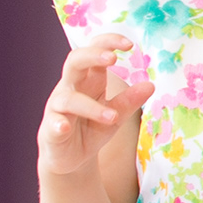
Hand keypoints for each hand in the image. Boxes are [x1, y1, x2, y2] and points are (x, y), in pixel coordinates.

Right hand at [37, 36, 140, 176]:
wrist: (70, 158)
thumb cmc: (91, 129)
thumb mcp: (115, 115)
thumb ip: (129, 101)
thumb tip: (151, 85)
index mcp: (89, 80)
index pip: (95, 51)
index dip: (108, 43)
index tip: (130, 44)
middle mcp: (71, 88)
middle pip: (75, 61)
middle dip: (92, 56)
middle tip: (112, 59)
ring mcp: (58, 108)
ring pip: (69, 98)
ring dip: (91, 107)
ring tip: (112, 116)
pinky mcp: (51, 129)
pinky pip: (53, 123)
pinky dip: (58, 123)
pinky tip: (64, 127)